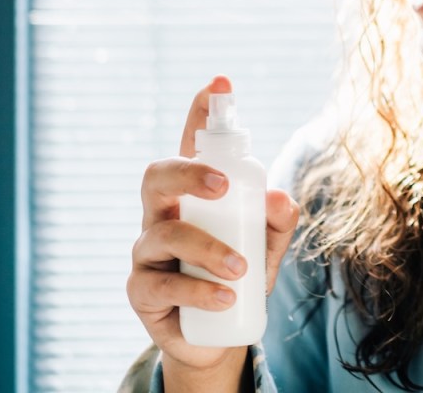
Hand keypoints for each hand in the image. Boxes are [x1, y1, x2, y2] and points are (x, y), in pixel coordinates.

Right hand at [127, 77, 300, 387]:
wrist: (216, 340)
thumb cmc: (238, 279)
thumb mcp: (268, 249)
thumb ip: (278, 222)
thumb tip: (280, 197)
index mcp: (192, 195)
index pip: (190, 145)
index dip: (201, 112)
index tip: (220, 82)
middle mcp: (162, 215)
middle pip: (156, 176)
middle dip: (189, 172)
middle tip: (225, 185)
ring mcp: (146, 252)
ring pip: (164, 234)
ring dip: (207, 248)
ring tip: (241, 268)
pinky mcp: (142, 292)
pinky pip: (163, 285)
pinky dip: (199, 292)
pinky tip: (227, 297)